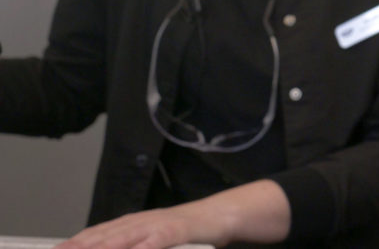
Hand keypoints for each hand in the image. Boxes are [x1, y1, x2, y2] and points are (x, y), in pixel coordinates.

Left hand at [55, 180, 290, 248]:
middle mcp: (142, 221)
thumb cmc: (186, 231)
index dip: (76, 242)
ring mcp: (159, 224)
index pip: (98, 233)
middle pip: (106, 234)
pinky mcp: (177, 230)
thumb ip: (136, 244)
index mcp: (134, 224)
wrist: (219, 216)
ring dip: (104, 245)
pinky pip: (157, 240)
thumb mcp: (155, 239)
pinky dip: (143, 246)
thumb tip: (113, 245)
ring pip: (125, 236)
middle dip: (81, 245)